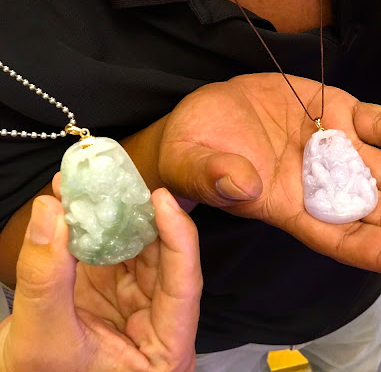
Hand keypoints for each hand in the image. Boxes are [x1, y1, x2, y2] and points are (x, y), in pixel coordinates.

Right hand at [0, 183, 201, 371]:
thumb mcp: (41, 339)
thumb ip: (46, 278)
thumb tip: (50, 211)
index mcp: (166, 353)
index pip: (184, 287)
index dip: (178, 239)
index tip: (162, 199)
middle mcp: (162, 326)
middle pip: (164, 262)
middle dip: (142, 219)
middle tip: (121, 182)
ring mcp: (140, 305)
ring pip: (140, 251)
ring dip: (118, 217)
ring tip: (96, 186)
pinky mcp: (117, 290)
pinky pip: (115, 251)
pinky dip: (98, 227)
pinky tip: (81, 203)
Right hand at [158, 73, 380, 280]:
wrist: (207, 116)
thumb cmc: (197, 151)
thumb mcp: (198, 165)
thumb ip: (218, 178)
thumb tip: (241, 185)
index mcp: (295, 210)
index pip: (347, 240)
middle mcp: (326, 185)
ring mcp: (338, 148)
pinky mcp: (340, 112)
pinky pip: (379, 123)